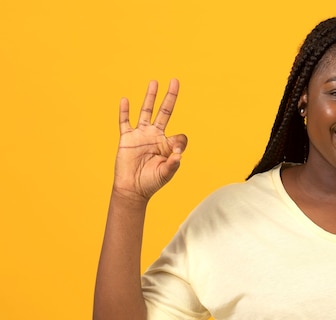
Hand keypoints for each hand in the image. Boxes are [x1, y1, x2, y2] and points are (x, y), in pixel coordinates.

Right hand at [113, 79, 186, 201]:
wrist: (132, 189)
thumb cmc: (151, 182)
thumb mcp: (166, 174)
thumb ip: (173, 164)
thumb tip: (179, 154)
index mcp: (167, 144)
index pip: (179, 136)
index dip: (179, 142)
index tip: (175, 153)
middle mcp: (155, 136)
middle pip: (164, 112)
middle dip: (170, 97)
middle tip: (175, 81)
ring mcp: (141, 135)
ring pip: (146, 111)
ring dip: (150, 97)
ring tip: (154, 82)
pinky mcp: (127, 138)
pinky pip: (125, 122)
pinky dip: (124, 111)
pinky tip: (125, 100)